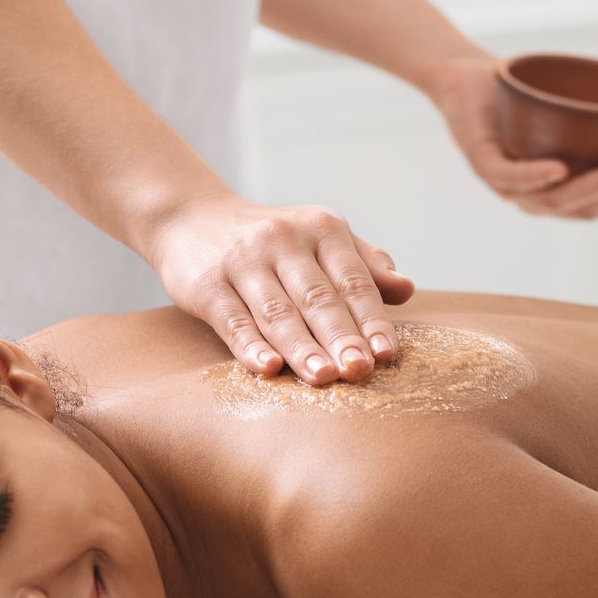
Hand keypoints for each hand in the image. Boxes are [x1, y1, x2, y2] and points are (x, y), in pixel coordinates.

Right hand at [146, 192, 414, 385]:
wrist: (192, 219)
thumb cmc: (272, 242)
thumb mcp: (320, 239)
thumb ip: (363, 265)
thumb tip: (405, 289)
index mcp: (321, 228)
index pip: (353, 281)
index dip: (371, 319)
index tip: (387, 354)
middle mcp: (283, 240)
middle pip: (317, 298)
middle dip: (340, 337)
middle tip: (359, 371)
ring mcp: (243, 262)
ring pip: (278, 313)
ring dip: (302, 348)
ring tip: (324, 378)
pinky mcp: (207, 285)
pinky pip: (233, 321)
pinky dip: (251, 346)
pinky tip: (269, 368)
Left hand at [425, 53, 597, 219]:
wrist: (467, 76)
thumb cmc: (521, 94)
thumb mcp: (566, 107)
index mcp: (554, 190)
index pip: (597, 205)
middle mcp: (531, 194)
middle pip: (578, 207)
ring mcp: (504, 182)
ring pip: (549, 198)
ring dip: (587, 187)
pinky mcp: (481, 162)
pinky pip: (508, 176)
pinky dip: (534, 175)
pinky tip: (559, 169)